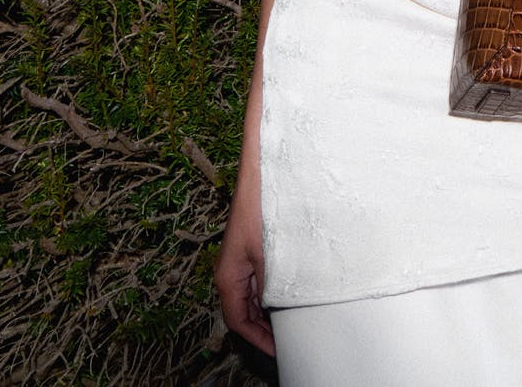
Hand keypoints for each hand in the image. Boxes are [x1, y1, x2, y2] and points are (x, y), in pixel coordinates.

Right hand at [214, 171, 274, 356]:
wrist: (263, 170)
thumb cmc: (262, 206)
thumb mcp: (269, 253)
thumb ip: (271, 284)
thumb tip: (278, 310)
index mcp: (228, 276)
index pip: (238, 320)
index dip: (257, 340)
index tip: (277, 352)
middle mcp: (231, 271)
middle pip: (245, 311)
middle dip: (264, 329)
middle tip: (289, 341)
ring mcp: (243, 260)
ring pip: (253, 296)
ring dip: (269, 311)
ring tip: (293, 324)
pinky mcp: (254, 249)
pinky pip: (260, 279)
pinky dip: (273, 292)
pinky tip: (292, 295)